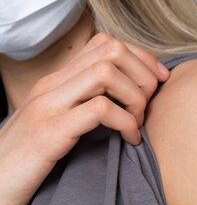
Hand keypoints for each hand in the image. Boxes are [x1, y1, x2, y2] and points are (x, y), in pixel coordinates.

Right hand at [0, 33, 169, 204]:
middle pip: (111, 51)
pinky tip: (129, 140)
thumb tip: (129, 103)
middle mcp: (52, 86)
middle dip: (143, 75)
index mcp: (57, 81)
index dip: (141, 58)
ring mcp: (49, 106)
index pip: (106, 44)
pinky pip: (100, 110)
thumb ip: (86, 107)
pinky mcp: (51, 133)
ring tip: (137, 124)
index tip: (158, 82)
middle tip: (150, 105)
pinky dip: (126, 123)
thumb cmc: (29, 160)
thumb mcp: (59, 125)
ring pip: (107, 73)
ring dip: (135, 97)